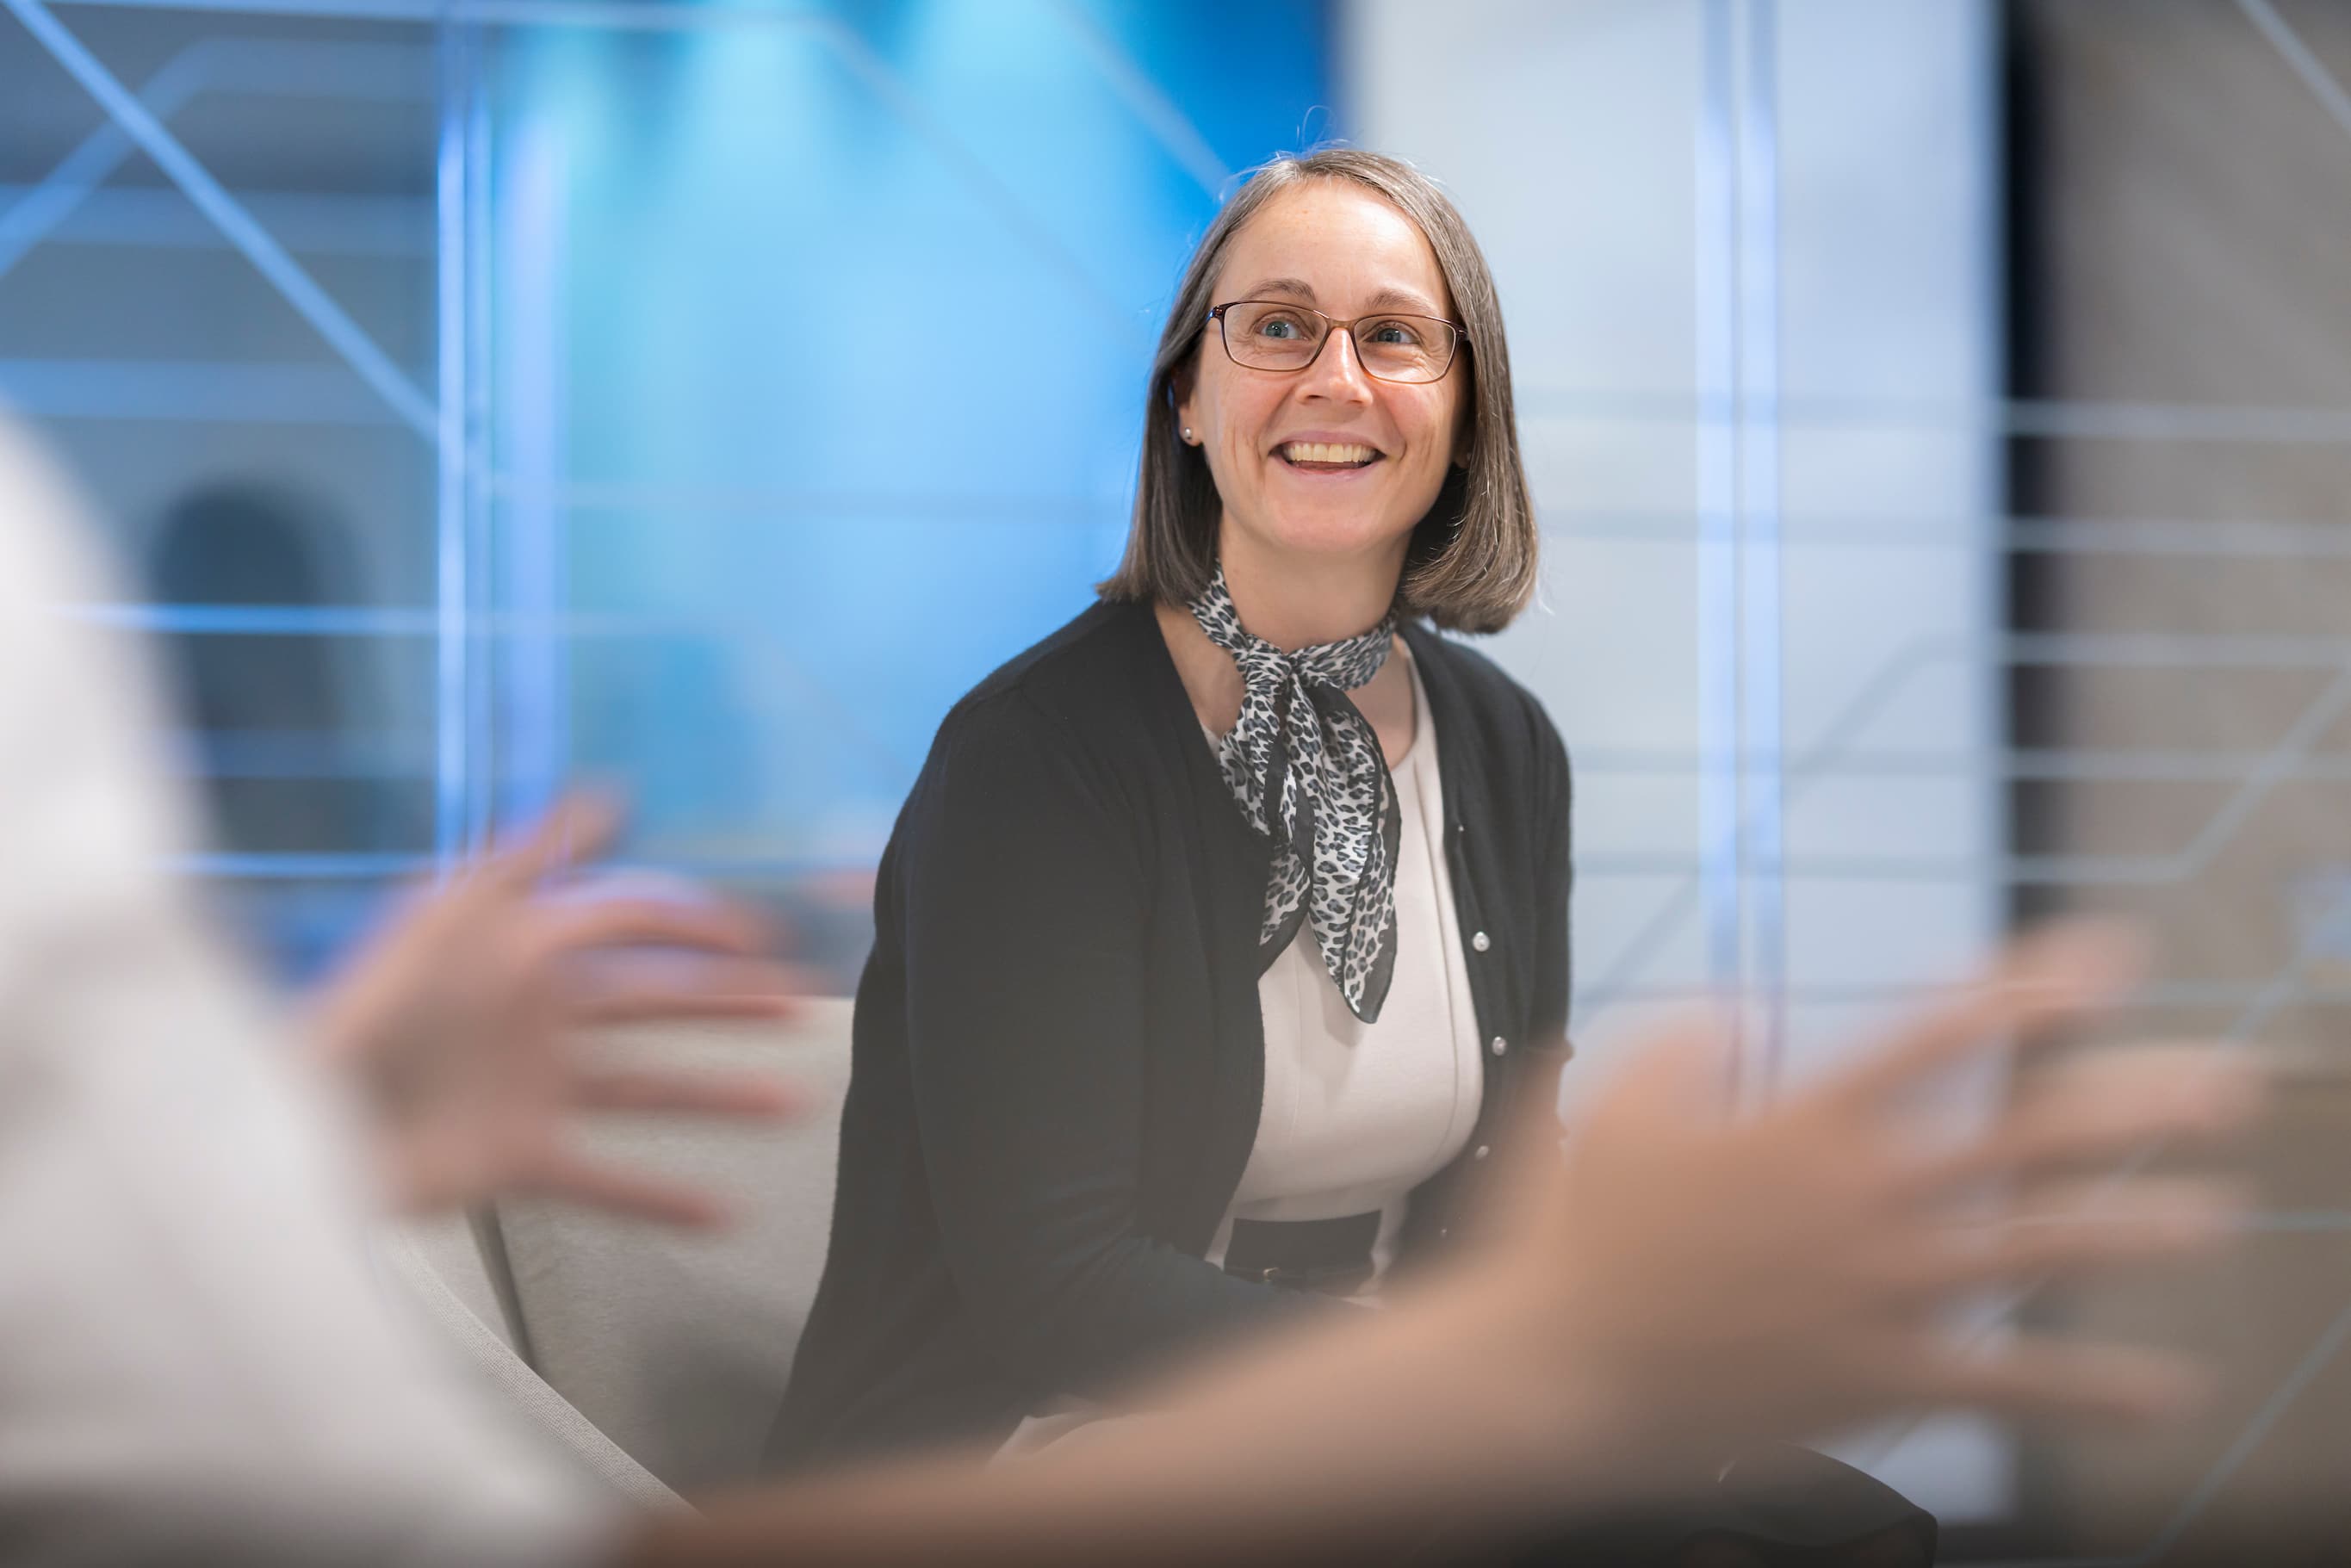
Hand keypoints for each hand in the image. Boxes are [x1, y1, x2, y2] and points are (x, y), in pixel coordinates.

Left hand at [309, 793, 808, 1221]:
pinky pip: (608, 1181)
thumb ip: (530, 856)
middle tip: (795, 1001)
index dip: (693, 924)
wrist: (307, 1124)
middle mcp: (540, 1020)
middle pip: (655, 1004)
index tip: (757, 934)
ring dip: (722, 1095)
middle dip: (728, 1000)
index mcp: (524, 954)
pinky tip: (720, 1210)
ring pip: (651, 1088)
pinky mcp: (523, 1159)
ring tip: (786, 1102)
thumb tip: (608, 798)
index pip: (629, 925)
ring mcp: (536, 1090)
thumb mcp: (453, 910)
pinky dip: (665, 1198)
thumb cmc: (371, 1010)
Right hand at [1455, 923, 2262, 1494]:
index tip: (2109, 960)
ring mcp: (1879, 1291)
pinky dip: (2092, 1389)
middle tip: (2225, 1084)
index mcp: (1801, 1123)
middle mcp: (1860, 1199)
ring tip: (2219, 1212)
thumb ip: (1683, 1043)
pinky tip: (2169, 1387)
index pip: (1940, 1036)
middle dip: (2135, 1104)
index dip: (2032, 989)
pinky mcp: (1879, 1376)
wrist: (1554, 1371)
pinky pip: (2008, 1385)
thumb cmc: (1566, 1234)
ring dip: (2137, 1230)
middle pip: (2026, 1137)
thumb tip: (1742, 1007)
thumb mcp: (1605, 1103)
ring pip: (2037, 1251)